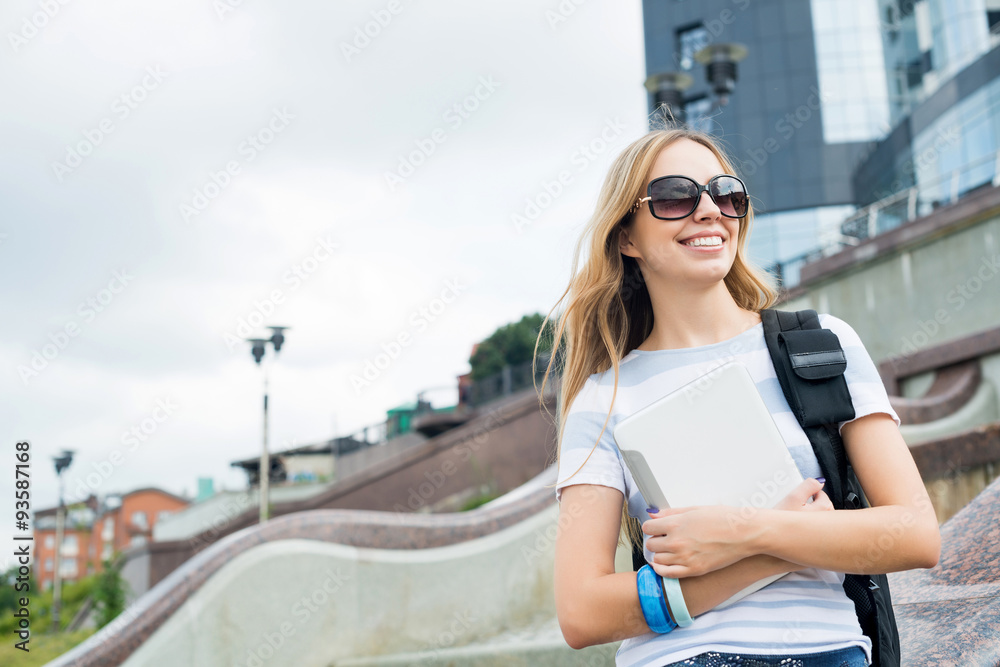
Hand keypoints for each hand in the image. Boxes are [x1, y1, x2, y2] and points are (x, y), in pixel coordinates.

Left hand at [642, 478, 833, 578]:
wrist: (746, 533)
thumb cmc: (725, 518)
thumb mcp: (695, 509)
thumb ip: (671, 513)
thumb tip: (653, 514)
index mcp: (676, 524)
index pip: (648, 527)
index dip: (652, 527)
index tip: (658, 527)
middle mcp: (677, 542)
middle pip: (651, 544)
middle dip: (656, 540)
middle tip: (665, 537)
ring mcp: (685, 558)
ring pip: (657, 559)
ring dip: (660, 554)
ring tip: (670, 549)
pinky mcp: (694, 570)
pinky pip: (667, 574)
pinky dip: (662, 569)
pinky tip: (666, 563)